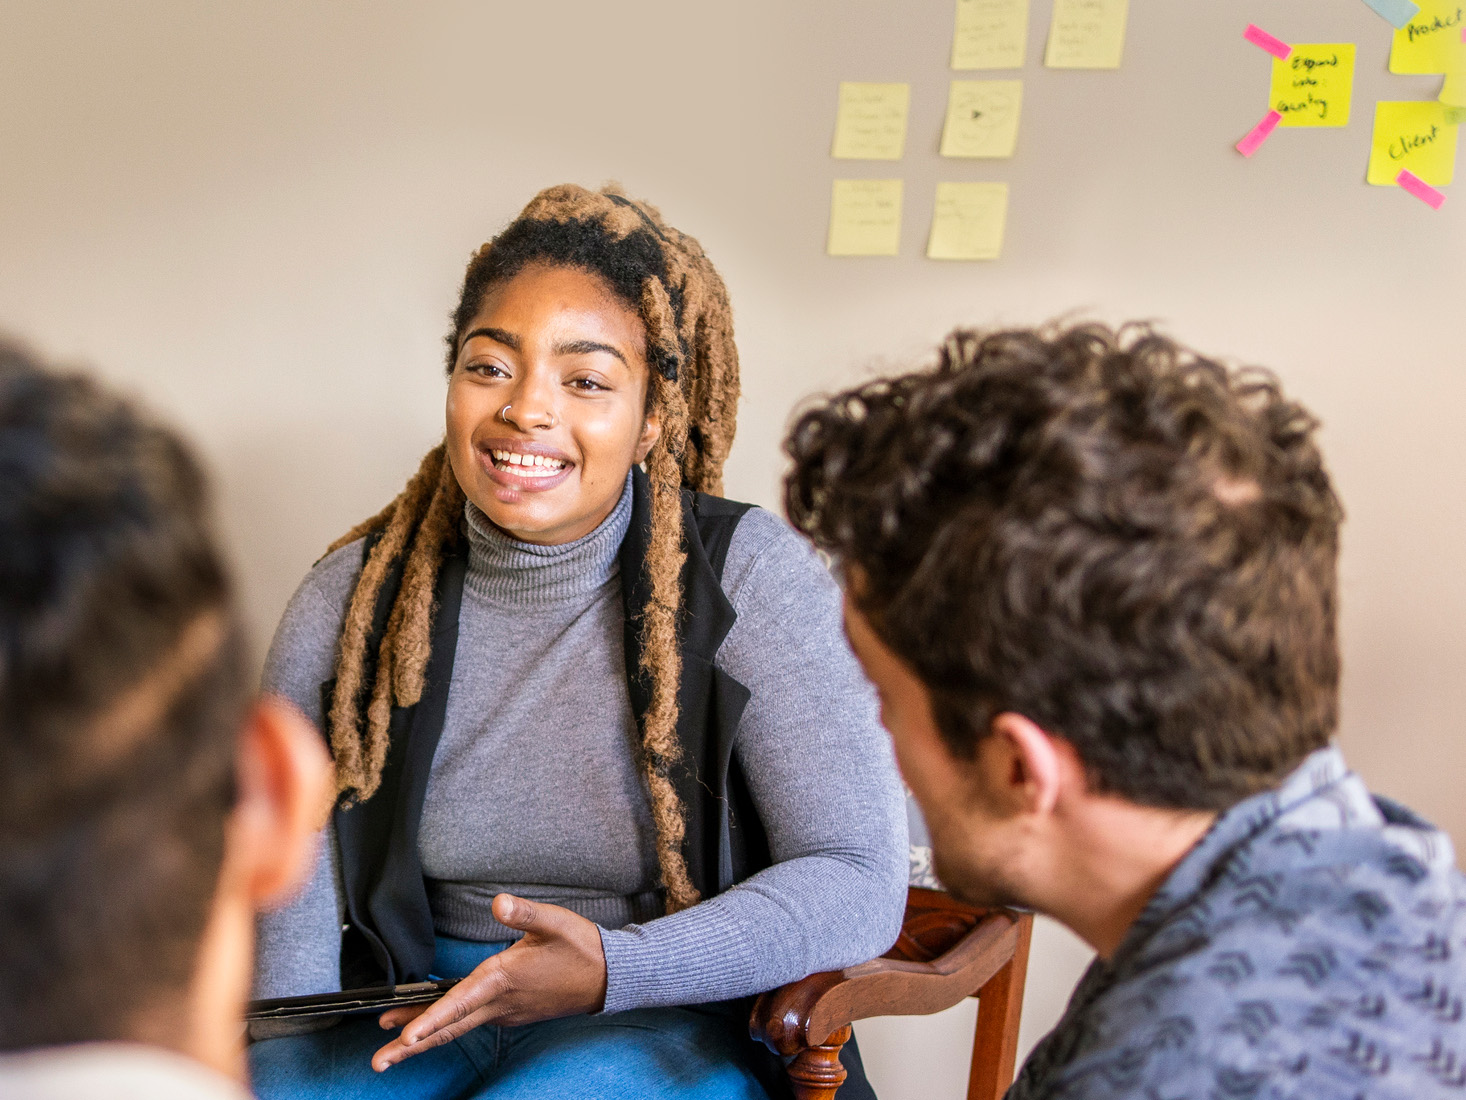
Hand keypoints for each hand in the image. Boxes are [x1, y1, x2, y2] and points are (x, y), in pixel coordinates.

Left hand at [370, 893, 607, 1070]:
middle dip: (411, 1047)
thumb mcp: (555, 922)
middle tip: (378, 1062)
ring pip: (457, 1028)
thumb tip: (497, 902)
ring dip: (424, 1038)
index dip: (429, 1021)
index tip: (403, 1038)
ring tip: (392, 1047)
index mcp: (504, 979)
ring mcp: (505, 1012)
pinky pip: (471, 1023)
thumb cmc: (580, 947)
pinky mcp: (511, 1012)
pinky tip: (432, 1025)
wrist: (608, 977)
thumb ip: (524, 913)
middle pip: (448, 1028)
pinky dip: (446, 1028)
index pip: (458, 1003)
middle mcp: (500, 1003)